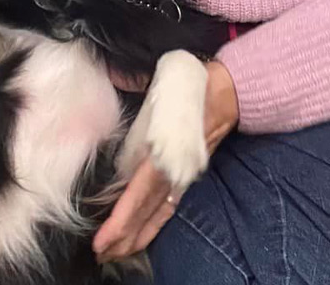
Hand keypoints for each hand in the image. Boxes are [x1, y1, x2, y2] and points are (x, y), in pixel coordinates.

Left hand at [93, 60, 238, 261]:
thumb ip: (136, 80)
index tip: (103, 239)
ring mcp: (184, 174)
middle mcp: (176, 168)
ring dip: (138, 235)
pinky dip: (154, 223)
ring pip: (159, 213)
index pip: (142, 192)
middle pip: (148, 210)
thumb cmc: (191, 79)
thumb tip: (113, 76)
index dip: (122, 218)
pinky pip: (169, 206)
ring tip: (116, 254)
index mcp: (168, 148)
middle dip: (124, 236)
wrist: (228, 88)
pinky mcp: (187, 175)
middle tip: (101, 255)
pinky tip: (141, 236)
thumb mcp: (165, 75)